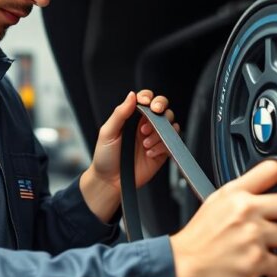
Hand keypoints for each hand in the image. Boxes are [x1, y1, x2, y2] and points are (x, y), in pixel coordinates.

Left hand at [80, 89, 179, 221]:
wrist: (110, 181)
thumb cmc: (105, 156)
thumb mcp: (108, 132)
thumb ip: (120, 114)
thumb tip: (132, 95)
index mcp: (132, 118)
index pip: (146, 100)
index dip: (149, 98)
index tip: (146, 102)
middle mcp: (146, 126)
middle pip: (163, 108)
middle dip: (161, 108)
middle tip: (155, 113)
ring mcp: (155, 139)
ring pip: (170, 125)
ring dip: (159, 131)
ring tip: (145, 143)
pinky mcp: (162, 153)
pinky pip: (171, 144)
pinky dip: (162, 146)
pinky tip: (149, 153)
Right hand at [168, 161, 276, 276]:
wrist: (182, 262)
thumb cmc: (199, 236)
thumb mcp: (216, 200)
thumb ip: (243, 192)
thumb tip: (270, 190)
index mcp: (236, 193)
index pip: (273, 170)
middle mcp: (246, 211)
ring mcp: (252, 236)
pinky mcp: (255, 261)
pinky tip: (268, 269)